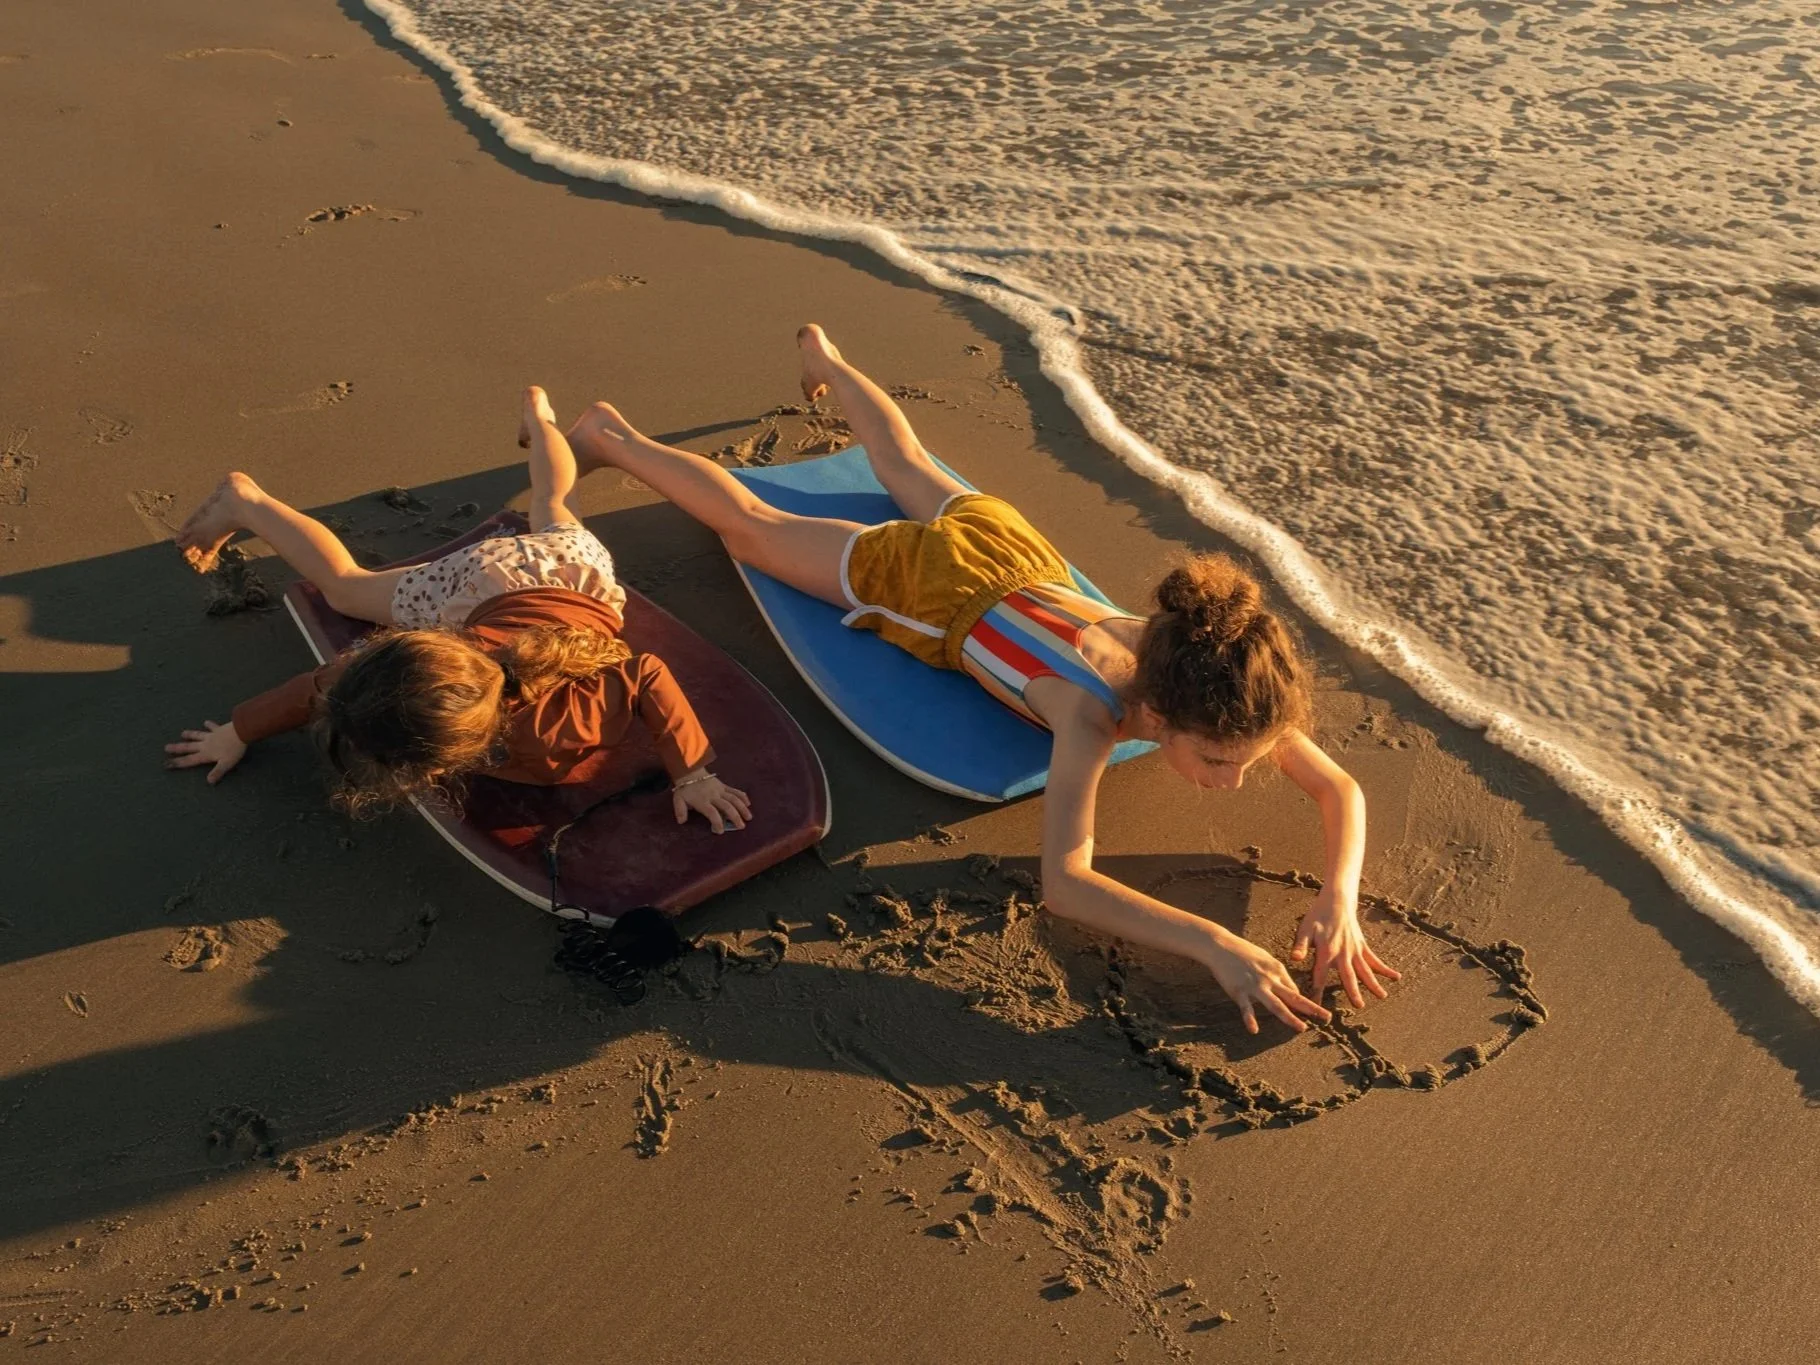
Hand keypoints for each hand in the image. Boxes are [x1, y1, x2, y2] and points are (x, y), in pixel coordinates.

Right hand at [164, 720, 247, 783]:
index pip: (190, 760)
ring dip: (190, 734)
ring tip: (182, 733)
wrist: (241, 732)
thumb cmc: (234, 749)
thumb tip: (209, 782)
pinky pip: (212, 727)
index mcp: (206, 754)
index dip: (178, 763)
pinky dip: (209, 725)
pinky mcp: (219, 729)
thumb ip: (217, 772)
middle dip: (177, 748)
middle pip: (189, 747)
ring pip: (197, 735)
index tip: (166, 764)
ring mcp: (211, 735)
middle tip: (166, 747)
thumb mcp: (226, 764)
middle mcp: (205, 744)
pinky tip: (205, 722)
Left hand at [671, 771, 751, 833]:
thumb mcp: (678, 800)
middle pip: (727, 806)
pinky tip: (748, 803)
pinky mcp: (724, 786)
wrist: (690, 771)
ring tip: (748, 817)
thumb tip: (681, 822)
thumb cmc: (685, 789)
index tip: (721, 831)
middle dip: (735, 816)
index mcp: (702, 801)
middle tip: (741, 826)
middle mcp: (713, 796)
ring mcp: (720, 790)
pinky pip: (734, 790)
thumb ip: (680, 811)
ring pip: (734, 798)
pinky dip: (742, 796)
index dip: (717, 822)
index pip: (712, 812)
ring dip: (742, 808)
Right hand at [1203, 931, 1330, 1034]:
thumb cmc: (1243, 951)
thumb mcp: (1265, 958)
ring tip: (1302, 1028)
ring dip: (1290, 1017)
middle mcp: (1269, 978)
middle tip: (1327, 1018)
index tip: (1310, 1013)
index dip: (1302, 1003)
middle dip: (1312, 1008)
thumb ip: (1276, 973)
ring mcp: (1255, 985)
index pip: (1294, 990)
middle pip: (1294, 996)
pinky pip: (1246, 1008)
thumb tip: (1288, 988)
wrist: (1220, 946)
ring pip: (1276, 1004)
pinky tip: (1254, 1030)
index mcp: (1277, 969)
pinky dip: (1250, 1019)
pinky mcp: (1239, 990)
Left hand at [1292, 886, 1400, 1007]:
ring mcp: (1355, 950)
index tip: (1316, 1006)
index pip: (1319, 976)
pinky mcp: (1362, 946)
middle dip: (1353, 991)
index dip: (1317, 992)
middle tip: (1359, 1006)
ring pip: (1365, 970)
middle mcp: (1342, 953)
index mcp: (1326, 951)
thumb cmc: (1317, 916)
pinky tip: (1396, 977)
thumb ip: (1300, 945)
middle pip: (1348, 976)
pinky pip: (1374, 959)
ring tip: (1382, 996)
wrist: (1336, 901)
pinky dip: (1385, 969)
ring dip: (1373, 983)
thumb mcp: (1305, 929)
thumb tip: (1294, 959)